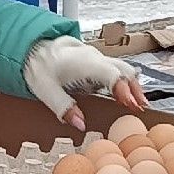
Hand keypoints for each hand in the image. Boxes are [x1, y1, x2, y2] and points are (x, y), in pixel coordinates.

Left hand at [22, 36, 145, 130]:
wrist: (33, 48)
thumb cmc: (40, 67)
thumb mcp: (45, 91)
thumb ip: (64, 108)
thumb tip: (81, 125)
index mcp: (83, 62)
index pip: (111, 73)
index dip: (124, 89)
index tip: (131, 104)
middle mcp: (95, 58)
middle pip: (124, 70)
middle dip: (135, 89)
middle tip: (140, 108)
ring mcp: (98, 59)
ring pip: (123, 68)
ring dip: (132, 86)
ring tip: (138, 105)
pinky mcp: (97, 63)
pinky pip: (117, 70)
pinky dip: (125, 83)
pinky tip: (126, 97)